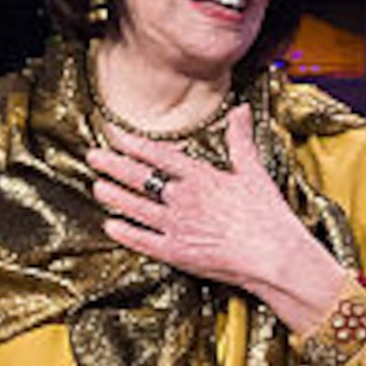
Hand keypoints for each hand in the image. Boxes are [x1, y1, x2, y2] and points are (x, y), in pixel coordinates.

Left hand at [87, 108, 352, 326]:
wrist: (273, 256)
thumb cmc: (267, 215)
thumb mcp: (254, 171)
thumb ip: (240, 139)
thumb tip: (241, 110)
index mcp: (200, 176)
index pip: (158, 155)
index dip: (133, 144)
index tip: (114, 135)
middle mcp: (182, 198)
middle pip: (140, 179)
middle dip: (113, 166)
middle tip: (92, 157)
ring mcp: (176, 226)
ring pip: (136, 208)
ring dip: (114, 196)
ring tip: (96, 187)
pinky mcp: (176, 253)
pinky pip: (143, 241)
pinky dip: (125, 233)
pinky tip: (110, 227)